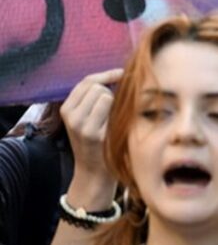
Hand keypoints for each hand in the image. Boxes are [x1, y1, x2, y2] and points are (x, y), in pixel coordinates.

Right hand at [60, 69, 122, 208]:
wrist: (94, 172)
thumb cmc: (96, 141)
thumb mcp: (85, 118)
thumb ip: (94, 98)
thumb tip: (118, 73)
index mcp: (67, 109)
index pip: (87, 81)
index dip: (107, 75)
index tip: (123, 72)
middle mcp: (71, 116)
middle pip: (98, 87)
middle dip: (110, 93)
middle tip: (113, 111)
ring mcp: (82, 126)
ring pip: (105, 96)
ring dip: (115, 104)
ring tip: (113, 120)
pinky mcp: (96, 135)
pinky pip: (113, 110)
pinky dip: (120, 113)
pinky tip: (118, 126)